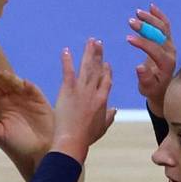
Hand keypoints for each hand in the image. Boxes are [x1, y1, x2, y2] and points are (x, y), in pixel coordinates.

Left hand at [0, 68, 54, 162]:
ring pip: (17, 85)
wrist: (36, 154)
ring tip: (2, 74)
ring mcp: (27, 100)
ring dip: (11, 79)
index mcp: (3, 107)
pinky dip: (28, 86)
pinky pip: (34, 91)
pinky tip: (21, 82)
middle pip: (5, 85)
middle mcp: (14, 101)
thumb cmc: (16, 146)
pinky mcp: (40, 102)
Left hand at [52, 39, 116, 161]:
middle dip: (98, 54)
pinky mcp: (68, 91)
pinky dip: (67, 61)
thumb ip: (109, 117)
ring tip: (90, 41)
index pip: (106, 81)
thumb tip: (114, 110)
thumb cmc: (86, 137)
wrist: (73, 140)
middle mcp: (94, 92)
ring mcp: (81, 90)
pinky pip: (68, 72)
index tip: (106, 62)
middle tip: (98, 42)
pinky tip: (66, 51)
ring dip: (88, 53)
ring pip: (86, 67)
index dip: (106, 70)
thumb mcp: (101, 128)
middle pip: (97, 69)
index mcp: (103, 100)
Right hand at [127, 3, 176, 117]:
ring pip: (163, 28)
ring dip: (151, 19)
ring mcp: (170, 45)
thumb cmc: (153, 89)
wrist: (163, 88)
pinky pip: (165, 26)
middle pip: (160, 35)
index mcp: (166, 63)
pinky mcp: (168, 42)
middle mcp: (171, 51)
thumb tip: (138, 67)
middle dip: (145, 27)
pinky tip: (151, 7)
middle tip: (131, 22)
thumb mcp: (146, 87)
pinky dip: (159, 16)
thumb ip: (144, 78)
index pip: (155, 49)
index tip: (128, 38)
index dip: (142, 43)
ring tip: (137, 13)